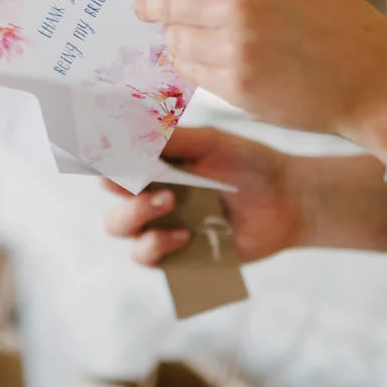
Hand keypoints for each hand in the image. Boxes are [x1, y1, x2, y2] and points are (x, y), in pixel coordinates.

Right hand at [104, 126, 303, 266]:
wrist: (287, 199)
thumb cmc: (249, 163)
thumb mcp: (211, 142)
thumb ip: (171, 138)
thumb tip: (128, 129)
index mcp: (155, 162)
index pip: (113, 157)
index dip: (99, 154)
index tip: (100, 149)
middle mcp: (150, 192)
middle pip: (110, 194)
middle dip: (118, 186)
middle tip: (142, 180)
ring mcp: (160, 224)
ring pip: (120, 227)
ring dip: (134, 215)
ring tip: (169, 203)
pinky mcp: (176, 254)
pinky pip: (147, 257)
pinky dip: (157, 245)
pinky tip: (185, 235)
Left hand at [136, 0, 386, 153]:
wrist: (374, 80)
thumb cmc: (340, 21)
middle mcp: (240, 6)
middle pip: (172, 3)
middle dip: (156, 7)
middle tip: (149, 10)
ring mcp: (235, 49)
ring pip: (176, 40)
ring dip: (172, 37)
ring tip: (181, 36)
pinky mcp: (236, 87)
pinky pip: (191, 72)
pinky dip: (188, 64)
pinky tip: (200, 59)